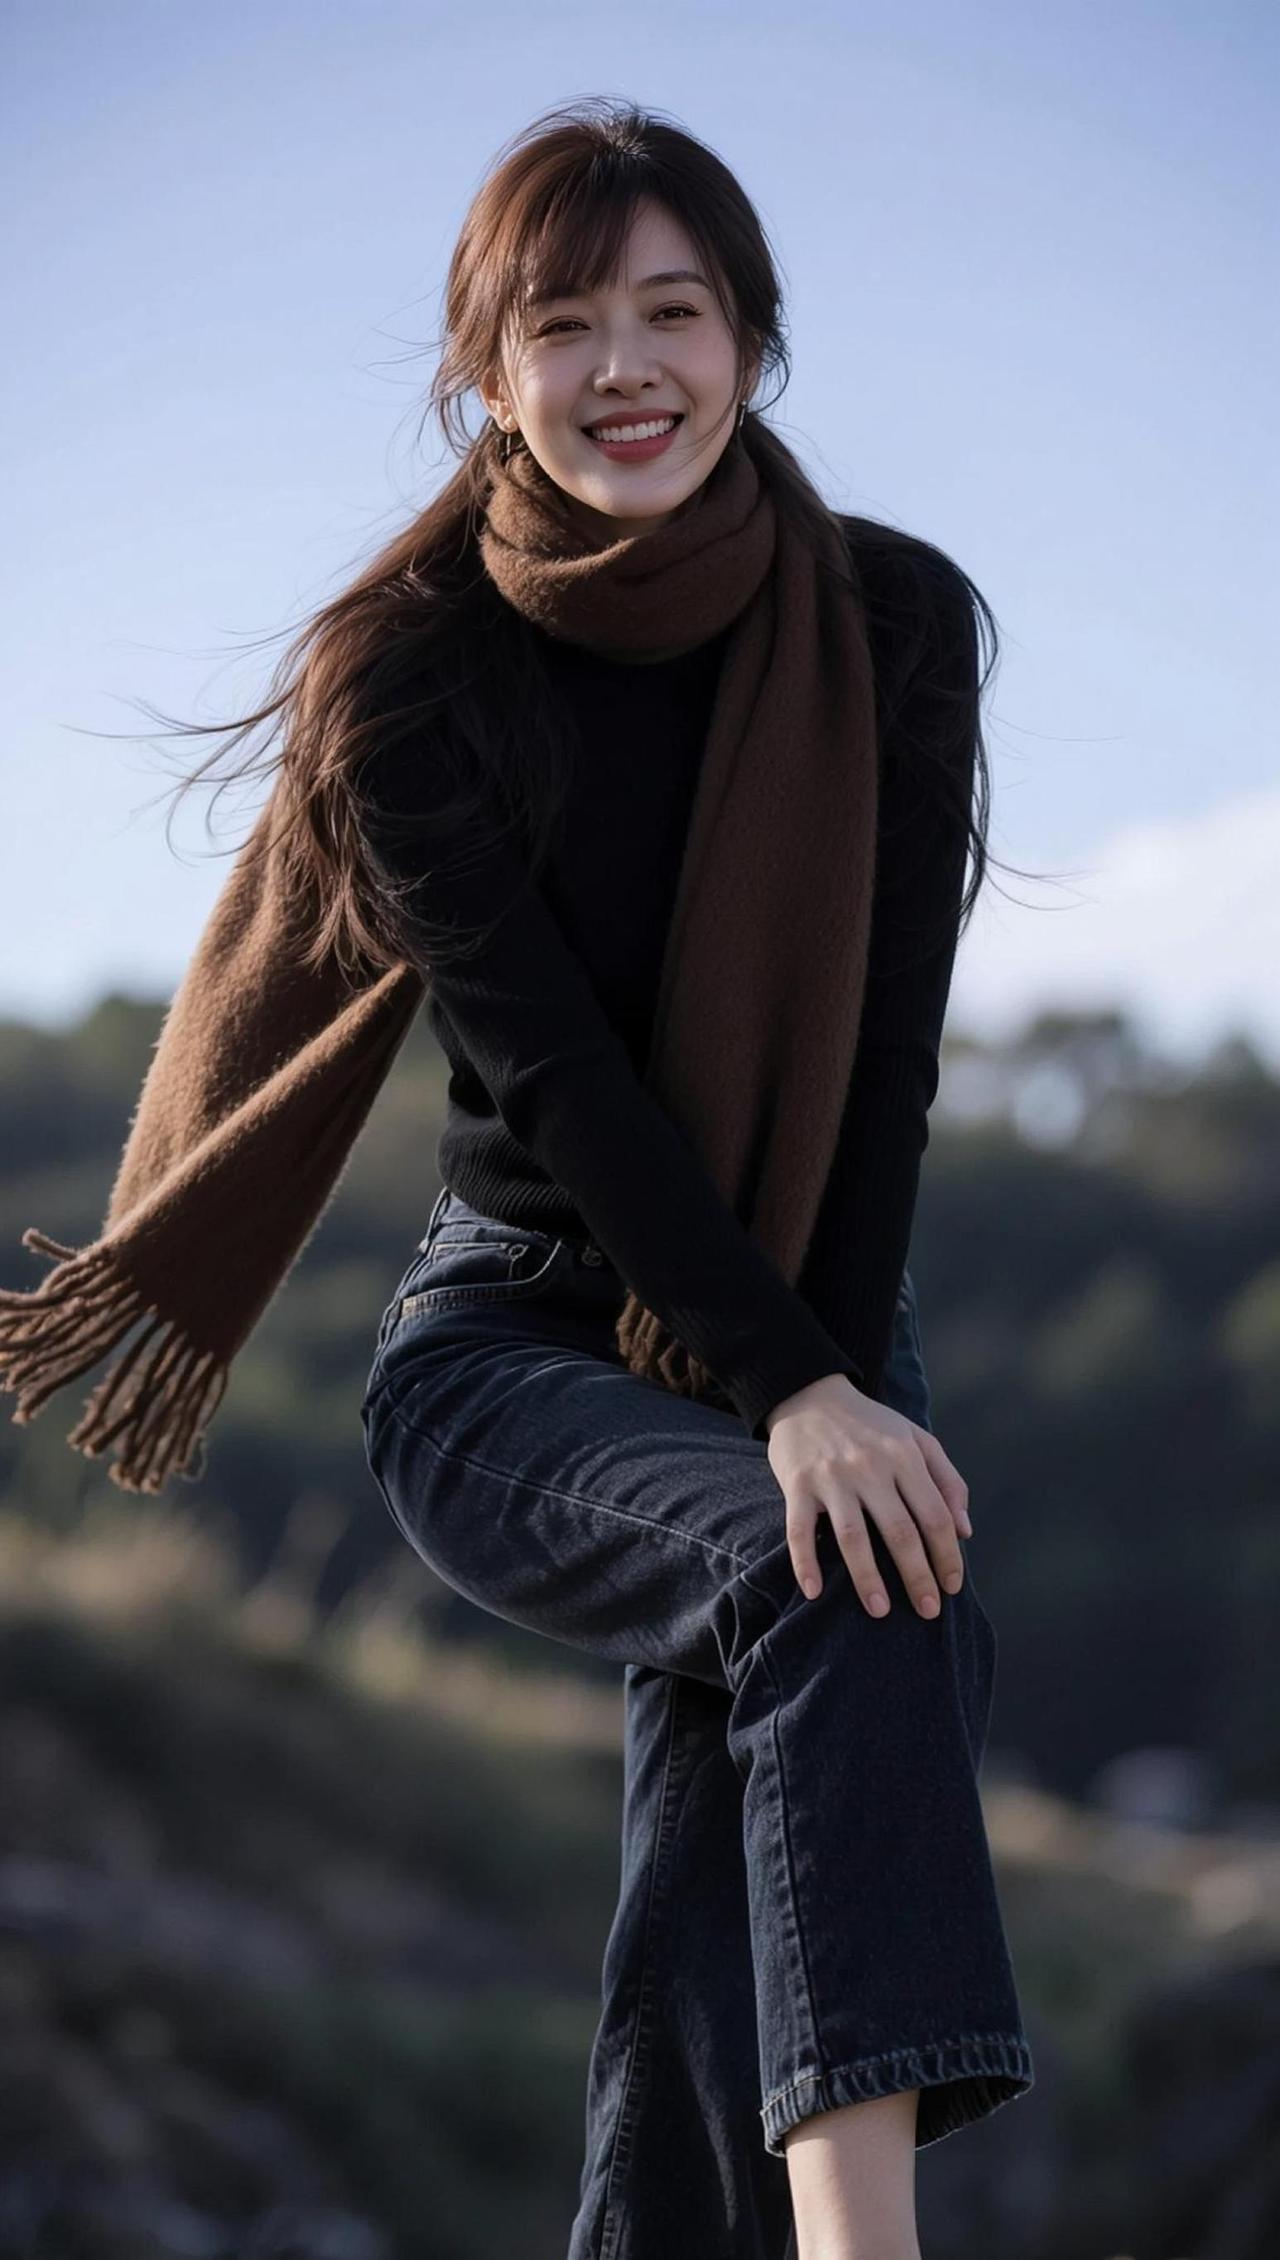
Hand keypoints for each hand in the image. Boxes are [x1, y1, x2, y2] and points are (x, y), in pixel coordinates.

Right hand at [765, 1372, 972, 1617]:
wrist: (808, 1393)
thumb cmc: (869, 1425)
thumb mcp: (916, 1438)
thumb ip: (947, 1480)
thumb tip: (965, 1531)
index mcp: (903, 1455)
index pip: (934, 1515)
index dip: (948, 1555)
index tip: (953, 1586)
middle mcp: (869, 1466)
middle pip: (899, 1532)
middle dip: (918, 1576)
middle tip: (929, 1611)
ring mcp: (831, 1476)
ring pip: (852, 1537)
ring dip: (868, 1579)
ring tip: (880, 1611)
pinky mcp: (797, 1484)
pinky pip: (799, 1531)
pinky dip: (805, 1563)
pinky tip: (814, 1592)